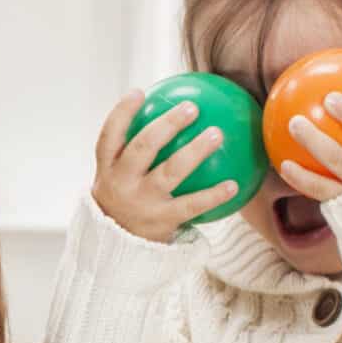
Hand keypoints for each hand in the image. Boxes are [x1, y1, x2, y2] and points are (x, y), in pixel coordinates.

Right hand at [90, 91, 239, 241]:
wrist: (117, 250)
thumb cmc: (125, 202)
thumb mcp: (117, 180)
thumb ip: (132, 153)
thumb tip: (165, 116)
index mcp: (107, 170)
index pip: (109, 136)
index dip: (122, 113)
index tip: (139, 92)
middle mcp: (121, 184)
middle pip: (142, 147)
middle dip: (167, 124)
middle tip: (192, 107)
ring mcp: (141, 203)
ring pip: (170, 171)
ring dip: (195, 151)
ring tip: (216, 134)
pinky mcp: (162, 222)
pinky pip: (193, 204)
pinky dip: (214, 194)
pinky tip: (234, 184)